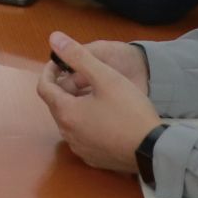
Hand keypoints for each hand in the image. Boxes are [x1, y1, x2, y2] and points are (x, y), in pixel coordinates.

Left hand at [36, 33, 161, 174]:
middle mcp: (67, 134)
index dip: (49, 71)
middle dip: (65, 87)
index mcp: (66, 113)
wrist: (154, 149)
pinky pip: (81, 136)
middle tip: (84, 76)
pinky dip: (85, 122)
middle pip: (56, 104)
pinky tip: (103, 115)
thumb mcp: (105, 77)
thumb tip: (54, 38)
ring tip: (95, 93)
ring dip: (75, 104)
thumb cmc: (129, 110)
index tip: (61, 62)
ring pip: (69, 120)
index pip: (44, 88)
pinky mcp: (93, 159)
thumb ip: (78, 56)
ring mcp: (80, 149)